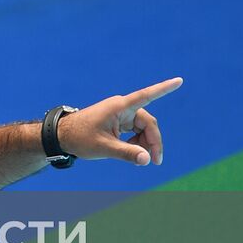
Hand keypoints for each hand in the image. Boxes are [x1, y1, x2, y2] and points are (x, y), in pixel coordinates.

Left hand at [57, 77, 183, 165]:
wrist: (63, 135)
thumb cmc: (80, 138)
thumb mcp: (104, 148)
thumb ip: (127, 153)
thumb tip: (147, 159)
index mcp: (119, 107)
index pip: (146, 96)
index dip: (163, 89)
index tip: (179, 80)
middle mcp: (122, 107)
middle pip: (148, 123)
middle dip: (153, 141)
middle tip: (155, 161)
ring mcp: (121, 114)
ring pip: (144, 128)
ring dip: (146, 143)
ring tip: (141, 159)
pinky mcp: (119, 121)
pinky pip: (136, 131)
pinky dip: (138, 142)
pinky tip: (133, 152)